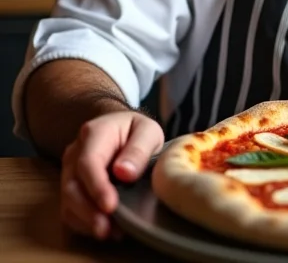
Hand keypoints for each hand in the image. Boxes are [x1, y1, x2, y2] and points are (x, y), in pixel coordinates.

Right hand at [60, 110, 164, 238]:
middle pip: (72, 186)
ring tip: (109, 232)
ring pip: (68, 200)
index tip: (110, 205)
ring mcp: (69, 171)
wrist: (119, 128)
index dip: (97, 187)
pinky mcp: (70, 187)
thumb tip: (125, 173)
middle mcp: (75, 153)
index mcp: (94, 133)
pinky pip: (70, 209)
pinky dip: (84, 222)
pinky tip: (104, 229)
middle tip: (107, 229)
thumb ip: (139, 149)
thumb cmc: (135, 130)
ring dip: (86, 219)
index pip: (88, 162)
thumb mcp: (147, 131)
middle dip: (88, 210)